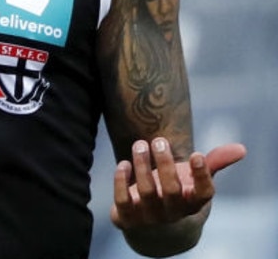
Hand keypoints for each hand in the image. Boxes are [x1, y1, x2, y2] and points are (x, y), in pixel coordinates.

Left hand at [110, 137, 246, 229]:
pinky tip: (124, 163)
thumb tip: (241, 148)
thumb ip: (214, 162)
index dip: (202, 176)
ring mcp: (150, 217)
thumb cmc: (176, 191)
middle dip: (165, 163)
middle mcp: (173, 212)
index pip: (204, 194)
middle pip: (172, 190)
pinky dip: (121, 181)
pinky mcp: (127, 218)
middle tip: (160, 140)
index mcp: (193, 203)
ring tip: (140, 144)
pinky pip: (123, 201)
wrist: (151, 221)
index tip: (196, 154)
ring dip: (142, 166)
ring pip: (146, 192)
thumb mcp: (193, 178)